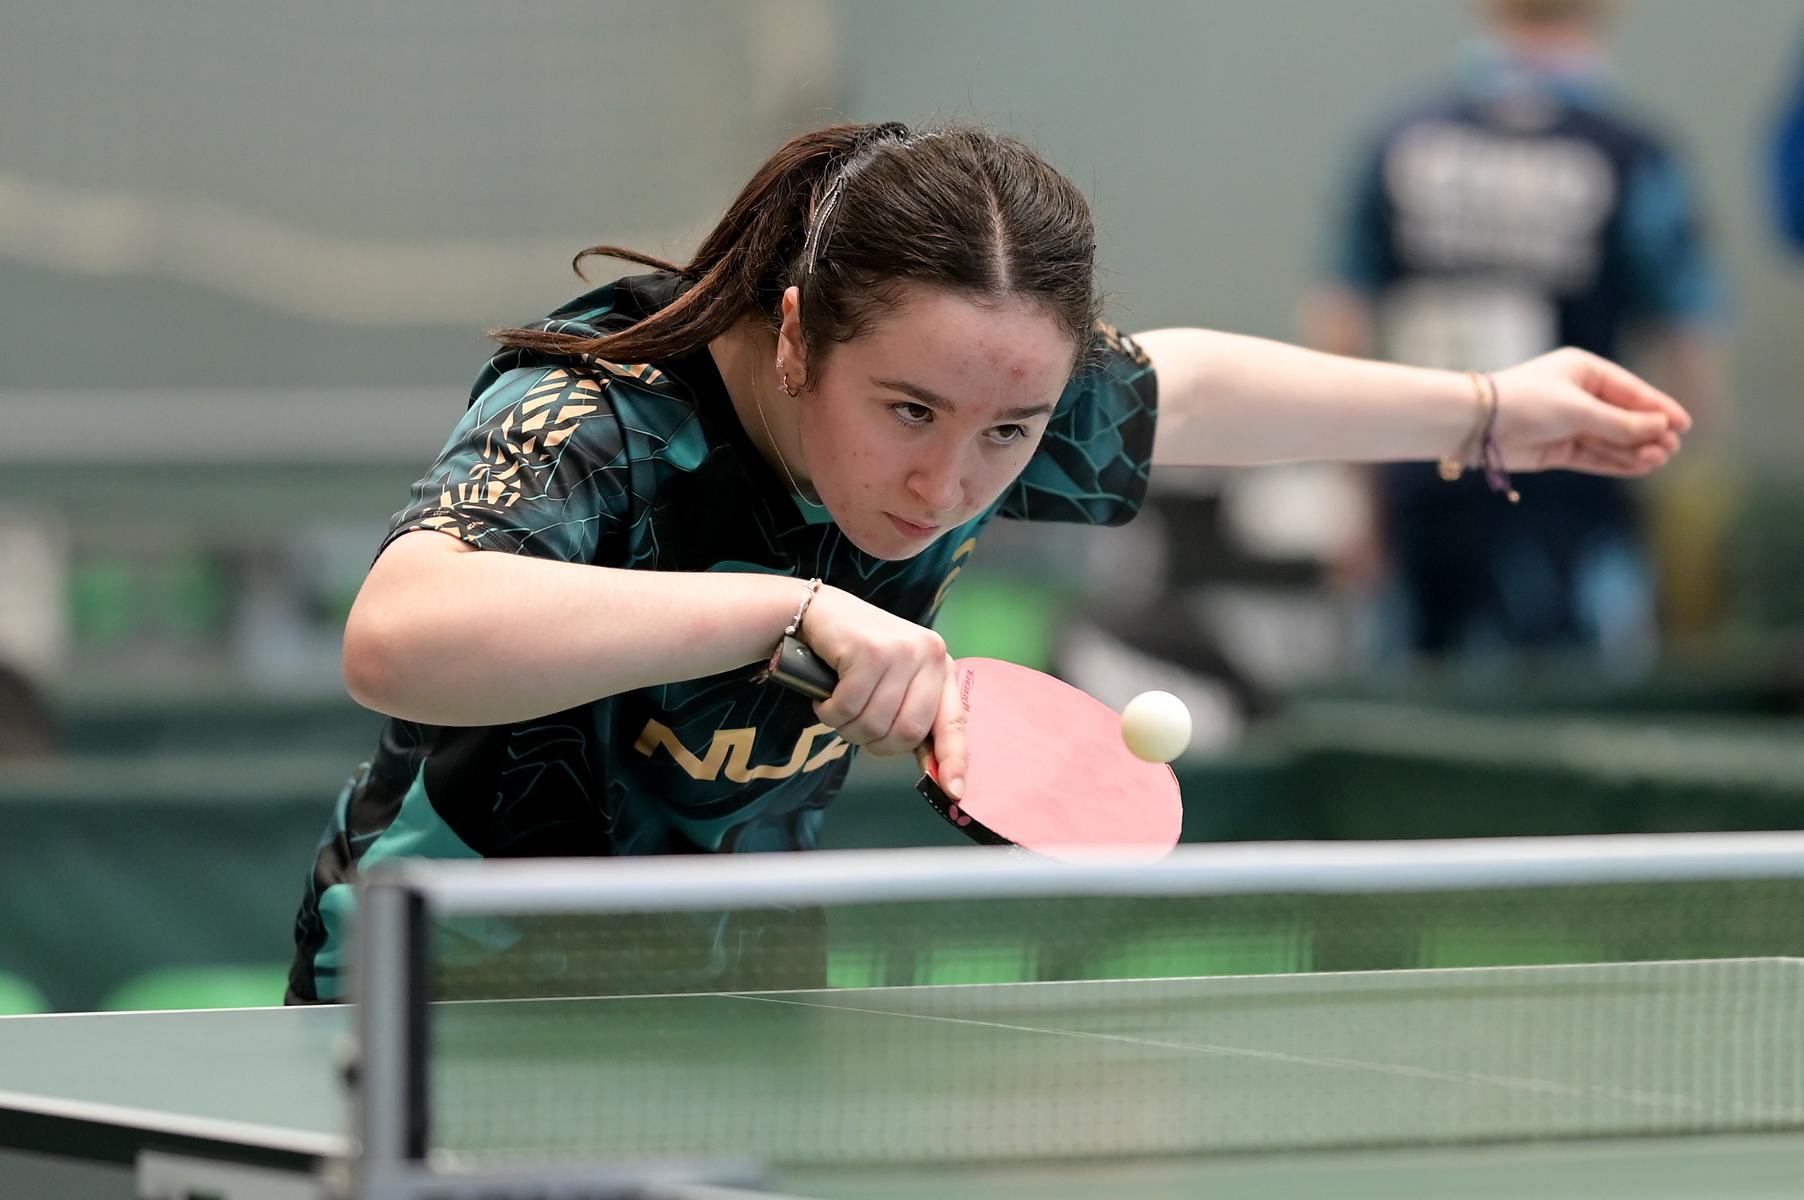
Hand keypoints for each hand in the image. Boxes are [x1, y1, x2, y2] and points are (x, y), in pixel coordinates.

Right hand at [798, 587, 968, 796]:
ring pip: (874, 723)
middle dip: (876, 743)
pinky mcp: (868, 650)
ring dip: (846, 727)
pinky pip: (847, 707)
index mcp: (940, 666)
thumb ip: (912, 714)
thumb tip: (934, 773)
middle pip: (907, 732)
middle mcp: (928, 655)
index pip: (953, 721)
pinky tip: (824, 696)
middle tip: (856, 728)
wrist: (820, 613)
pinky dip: (829, 712)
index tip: (952, 791)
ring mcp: (899, 650)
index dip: (953, 759)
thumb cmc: (857, 654)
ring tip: (837, 707)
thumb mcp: (895, 680)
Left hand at [1490, 348, 1691, 476]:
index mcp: (1584, 371)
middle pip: (1624, 416)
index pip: (1631, 390)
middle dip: (1648, 432)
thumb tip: (1659, 428)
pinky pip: (1595, 455)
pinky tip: (1640, 466)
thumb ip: (1618, 422)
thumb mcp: (1578, 410)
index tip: (1684, 423)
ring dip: (1635, 449)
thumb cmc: (1526, 403)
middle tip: (1672, 447)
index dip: (1658, 407)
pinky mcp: (1558, 449)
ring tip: (1660, 459)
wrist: (1477, 424)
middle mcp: (1579, 396)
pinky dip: (1617, 461)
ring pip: (1611, 439)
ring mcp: (1569, 424)